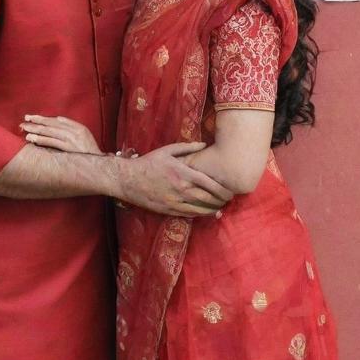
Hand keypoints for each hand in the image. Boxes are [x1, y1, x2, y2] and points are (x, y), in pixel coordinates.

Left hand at [20, 115, 101, 154]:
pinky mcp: (69, 150)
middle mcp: (75, 131)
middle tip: (24, 121)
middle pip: (52, 125)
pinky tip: (33, 140)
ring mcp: (72, 140)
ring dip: (36, 131)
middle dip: (37, 122)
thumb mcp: (83, 135)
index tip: (32, 117)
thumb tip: (57, 119)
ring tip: (25, 131)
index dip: (44, 118)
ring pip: (50, 133)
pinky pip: (52, 143)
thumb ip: (71, 127)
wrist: (99, 165)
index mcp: (78, 127)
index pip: (57, 121)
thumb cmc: (89, 151)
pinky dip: (42, 140)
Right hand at [116, 143, 233, 217]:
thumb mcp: (167, 150)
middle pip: (208, 198)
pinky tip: (206, 213)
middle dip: (221, 200)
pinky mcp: (169, 211)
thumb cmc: (148, 163)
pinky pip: (189, 215)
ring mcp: (175, 202)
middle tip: (229, 199)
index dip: (223, 189)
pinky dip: (200, 214)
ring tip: (221, 207)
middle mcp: (181, 189)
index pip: (209, 183)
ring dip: (213, 209)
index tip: (231, 190)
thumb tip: (204, 144)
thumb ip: (187, 148)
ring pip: (200, 209)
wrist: (129, 180)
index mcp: (183, 173)